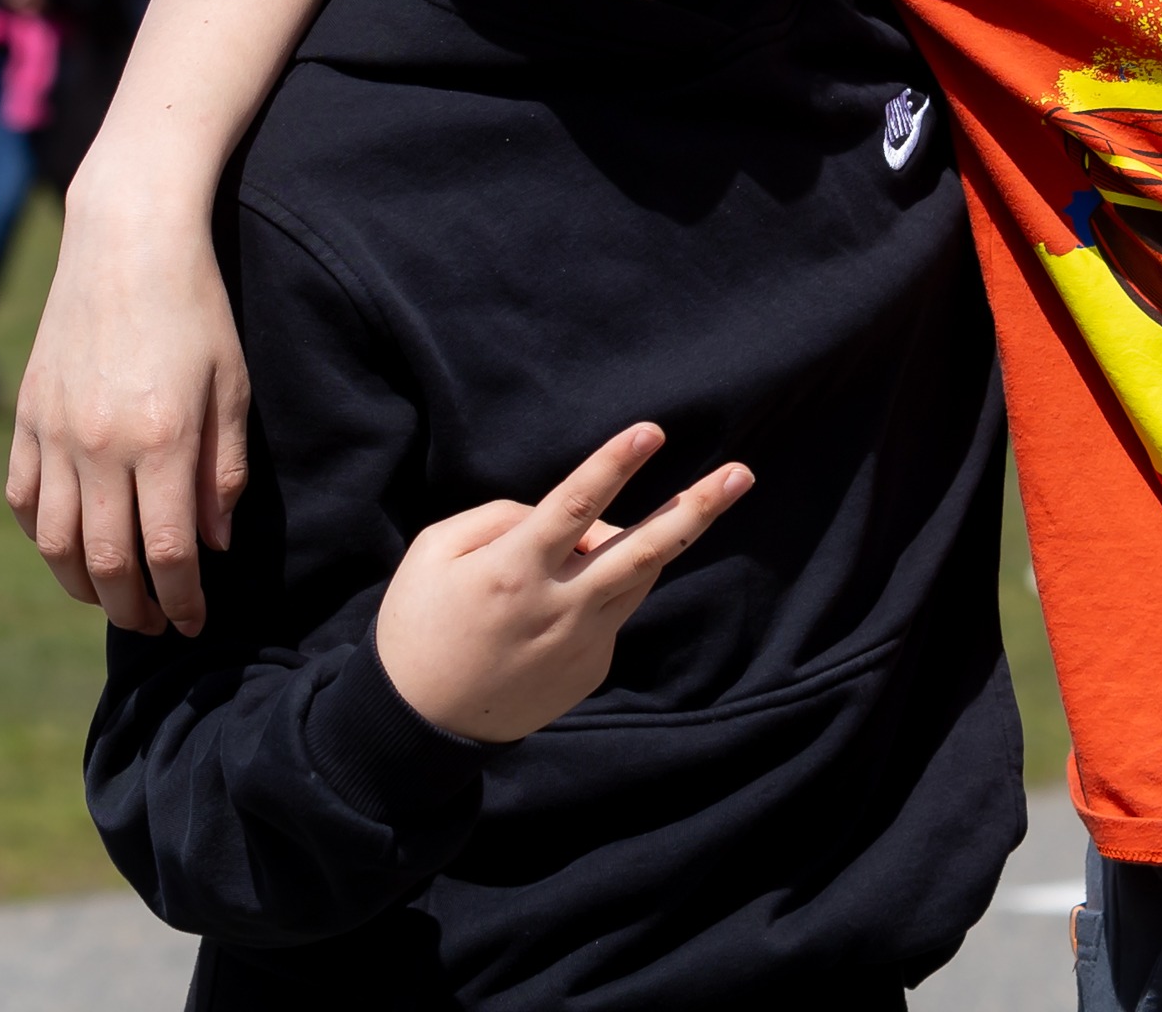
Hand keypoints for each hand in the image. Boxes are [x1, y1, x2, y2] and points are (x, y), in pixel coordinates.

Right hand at [7, 171, 248, 637]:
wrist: (128, 244)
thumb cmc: (199, 310)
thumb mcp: (233, 387)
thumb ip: (225, 471)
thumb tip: (215, 544)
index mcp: (164, 441)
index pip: (169, 551)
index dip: (183, 598)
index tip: (196, 621)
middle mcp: (101, 448)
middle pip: (107, 561)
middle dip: (134, 607)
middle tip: (156, 625)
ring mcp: (56, 434)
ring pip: (57, 542)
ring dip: (84, 584)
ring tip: (114, 598)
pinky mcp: (29, 418)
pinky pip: (27, 499)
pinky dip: (45, 536)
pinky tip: (70, 547)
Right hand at [374, 426, 752, 742]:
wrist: (420, 730)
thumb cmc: (418, 627)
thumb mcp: (434, 554)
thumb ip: (499, 518)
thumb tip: (564, 515)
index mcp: (514, 570)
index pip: (575, 504)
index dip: (615, 464)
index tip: (652, 431)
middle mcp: (560, 606)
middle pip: (645, 548)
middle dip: (698, 507)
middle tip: (743, 473)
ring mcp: (582, 641)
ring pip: (641, 574)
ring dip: (670, 535)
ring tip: (700, 497)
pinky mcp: (592, 668)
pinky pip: (612, 610)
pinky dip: (604, 587)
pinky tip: (566, 595)